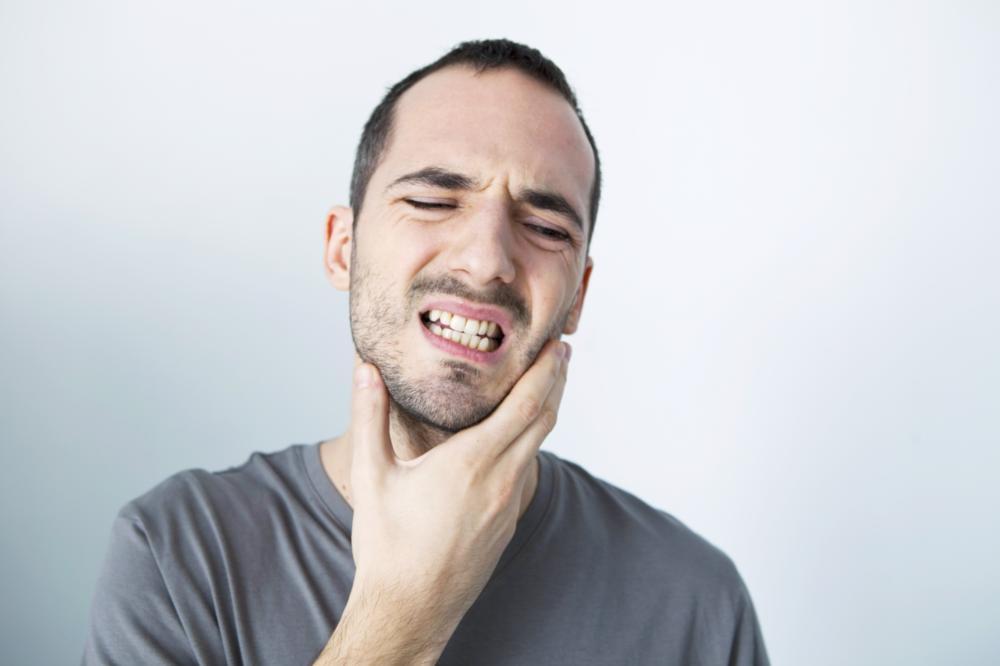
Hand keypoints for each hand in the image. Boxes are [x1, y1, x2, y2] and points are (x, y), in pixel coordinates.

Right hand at [347, 339, 570, 647]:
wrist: (409, 609)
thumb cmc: (388, 546)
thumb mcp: (371, 475)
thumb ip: (369, 416)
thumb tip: (366, 370)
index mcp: (471, 462)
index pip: (525, 405)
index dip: (546, 371)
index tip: (557, 345)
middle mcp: (501, 480)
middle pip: (544, 419)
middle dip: (556, 381)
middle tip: (561, 352)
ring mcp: (509, 504)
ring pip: (539, 445)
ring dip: (547, 410)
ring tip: (545, 384)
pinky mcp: (508, 522)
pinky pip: (527, 469)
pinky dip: (532, 440)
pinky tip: (519, 435)